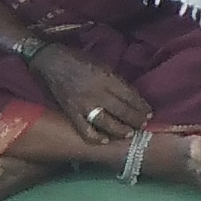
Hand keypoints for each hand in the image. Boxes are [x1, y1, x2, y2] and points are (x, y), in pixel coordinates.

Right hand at [31, 47, 151, 144]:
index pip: (129, 96)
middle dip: (135, 120)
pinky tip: (105, 140)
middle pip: (121, 111)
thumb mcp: (103, 64)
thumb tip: (131, 96)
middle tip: (144, 125)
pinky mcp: (70, 112)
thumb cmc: (79, 60)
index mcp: (106, 78)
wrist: (51, 61)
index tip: (149, 113)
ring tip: (129, 133)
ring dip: (120, 130)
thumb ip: (116, 81)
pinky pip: (84, 129)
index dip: (141, 106)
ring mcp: (82, 104)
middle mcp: (96, 93)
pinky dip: (95, 137)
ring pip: (106, 123)